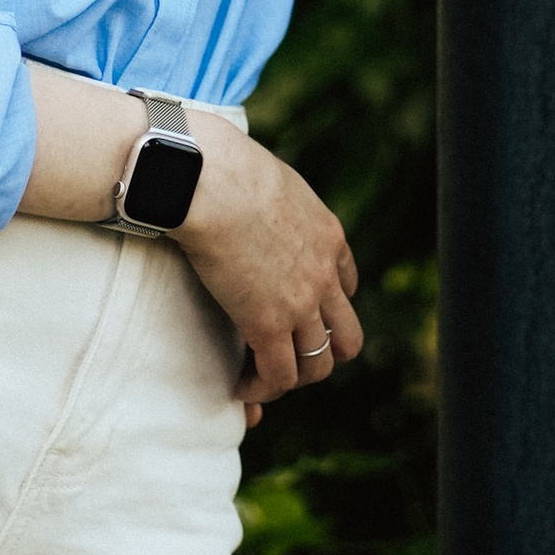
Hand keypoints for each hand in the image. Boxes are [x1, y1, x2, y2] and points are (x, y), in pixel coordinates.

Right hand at [175, 126, 361, 415]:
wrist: (207, 178)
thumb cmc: (220, 166)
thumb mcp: (268, 178)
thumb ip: (270, 198)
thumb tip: (241, 191)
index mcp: (328, 235)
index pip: (346, 285)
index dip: (324, 306)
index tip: (295, 312)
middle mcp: (325, 274)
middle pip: (347, 336)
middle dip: (321, 351)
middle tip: (284, 353)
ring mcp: (301, 302)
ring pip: (318, 364)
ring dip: (293, 377)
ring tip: (260, 378)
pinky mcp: (267, 324)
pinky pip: (278, 376)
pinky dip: (262, 389)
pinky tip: (240, 386)